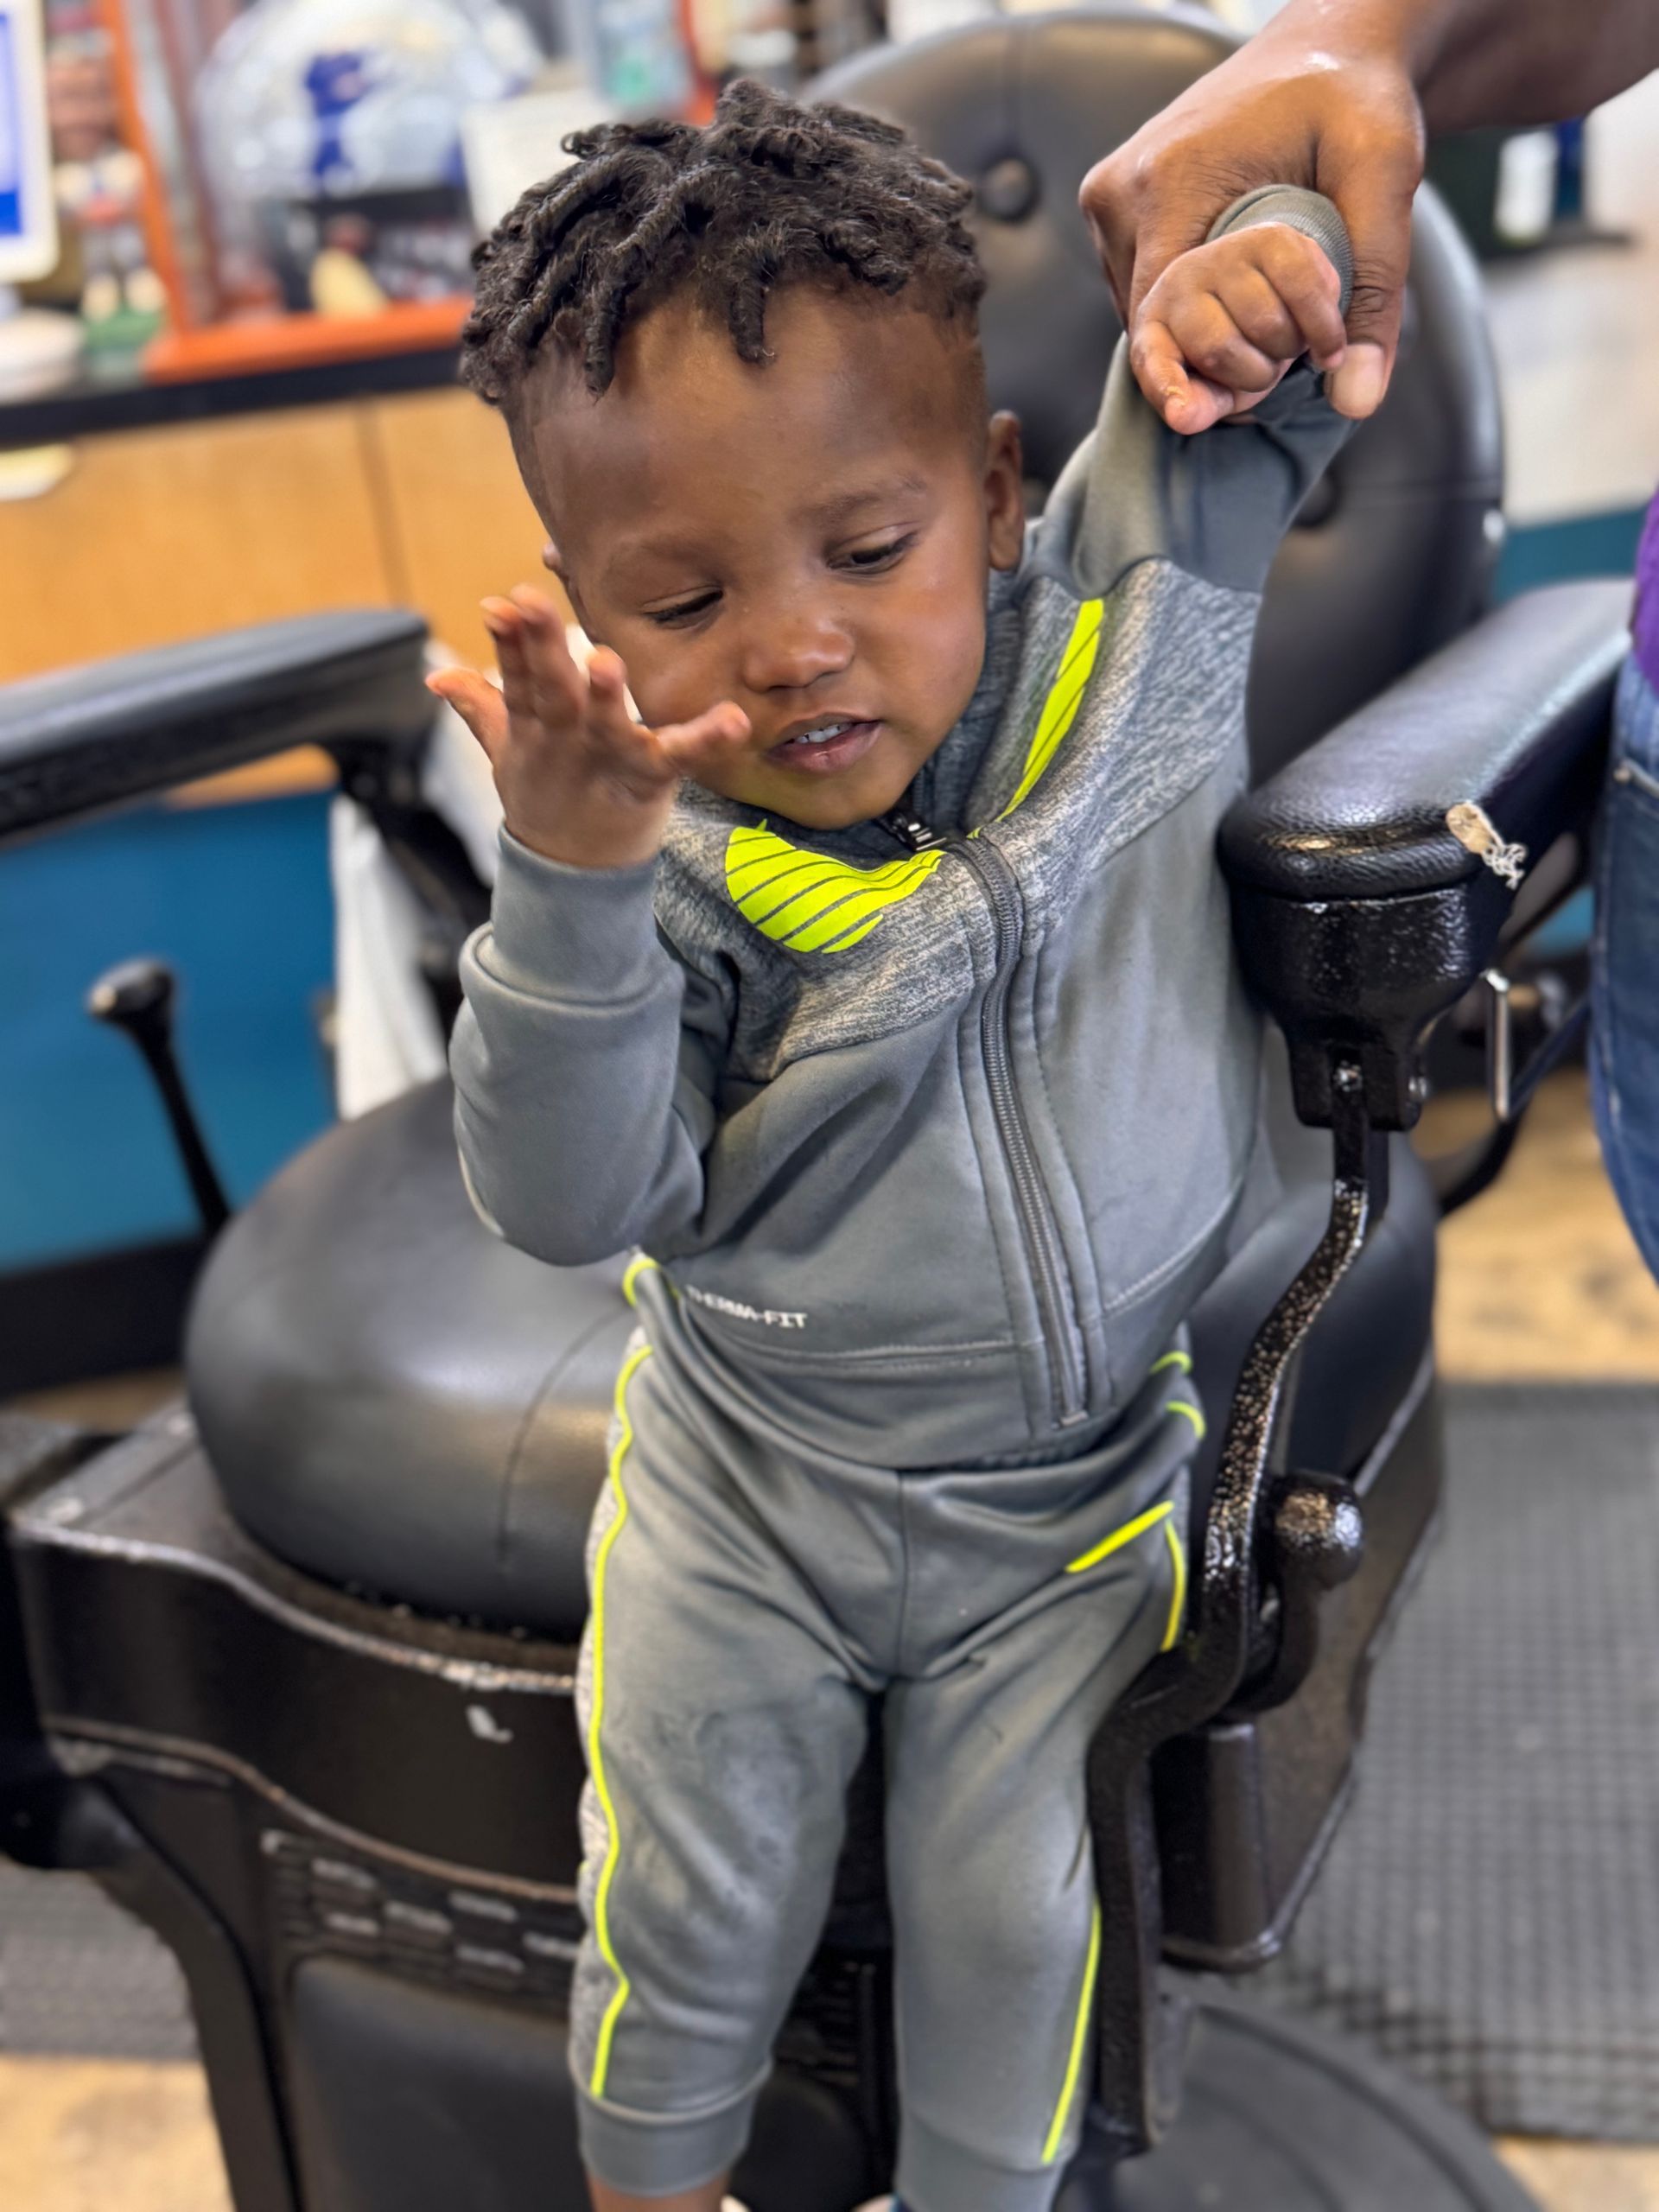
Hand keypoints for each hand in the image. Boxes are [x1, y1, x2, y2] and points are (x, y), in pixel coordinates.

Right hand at [426, 588, 749, 869]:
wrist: (575, 870)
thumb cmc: (548, 792)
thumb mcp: (508, 749)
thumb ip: (479, 705)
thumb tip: (436, 676)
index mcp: (535, 725)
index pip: (517, 676)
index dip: (509, 641)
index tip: (500, 604)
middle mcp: (569, 739)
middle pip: (551, 689)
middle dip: (540, 647)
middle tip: (529, 604)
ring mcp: (608, 758)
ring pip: (604, 724)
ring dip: (602, 696)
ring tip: (603, 662)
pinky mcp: (651, 778)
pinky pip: (681, 756)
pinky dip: (707, 739)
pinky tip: (733, 719)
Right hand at [1080, 16, 1424, 428]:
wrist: (1329, 41)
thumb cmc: (1355, 94)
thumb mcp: (1383, 180)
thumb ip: (1374, 290)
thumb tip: (1357, 399)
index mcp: (1165, 184)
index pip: (1157, 324)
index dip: (1205, 372)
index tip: (1259, 392)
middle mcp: (1118, 193)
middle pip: (1146, 323)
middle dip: (1207, 353)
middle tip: (1285, 349)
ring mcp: (1110, 198)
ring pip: (1140, 312)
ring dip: (1194, 332)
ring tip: (1265, 319)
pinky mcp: (1118, 203)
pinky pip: (1141, 286)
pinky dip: (1185, 306)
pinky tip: (1236, 299)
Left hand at [1134, 222, 1348, 434]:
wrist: (1274, 293)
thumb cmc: (1238, 352)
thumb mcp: (1215, 388)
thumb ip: (1200, 405)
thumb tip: (1182, 419)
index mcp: (1153, 326)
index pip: (1152, 359)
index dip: (1168, 387)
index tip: (1181, 415)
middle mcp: (1180, 281)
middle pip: (1219, 348)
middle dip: (1255, 374)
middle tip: (1265, 365)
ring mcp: (1223, 254)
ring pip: (1266, 324)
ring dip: (1290, 350)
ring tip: (1285, 342)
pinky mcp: (1272, 238)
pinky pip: (1304, 291)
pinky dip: (1325, 330)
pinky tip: (1329, 349)